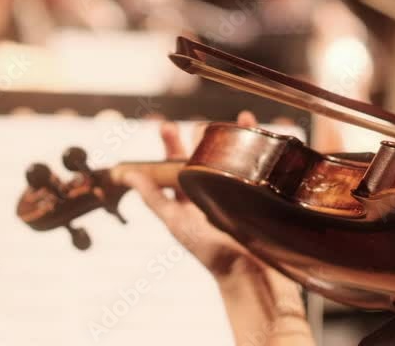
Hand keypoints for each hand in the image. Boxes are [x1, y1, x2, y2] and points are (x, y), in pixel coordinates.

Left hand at [122, 112, 313, 344]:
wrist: (250, 275)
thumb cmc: (212, 254)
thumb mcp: (177, 222)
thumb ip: (153, 198)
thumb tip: (127, 174)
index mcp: (190, 200)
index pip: (176, 166)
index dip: (170, 145)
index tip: (166, 125)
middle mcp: (213, 195)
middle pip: (207, 158)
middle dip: (206, 137)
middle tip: (203, 123)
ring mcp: (238, 194)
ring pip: (236, 159)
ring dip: (239, 138)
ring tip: (244, 119)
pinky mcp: (261, 197)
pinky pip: (263, 169)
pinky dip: (266, 151)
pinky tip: (267, 138)